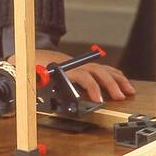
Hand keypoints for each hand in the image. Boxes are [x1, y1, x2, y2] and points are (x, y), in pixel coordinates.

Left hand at [7, 51, 136, 103]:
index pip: (83, 76)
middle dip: (112, 84)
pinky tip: (121, 81)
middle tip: (121, 97)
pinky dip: (114, 74)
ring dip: (118, 79)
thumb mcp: (31, 77)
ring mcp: (80, 64)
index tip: (99, 99)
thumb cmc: (29, 68)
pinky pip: (102, 69)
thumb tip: (45, 86)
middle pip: (99, 71)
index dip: (92, 87)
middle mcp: (75, 64)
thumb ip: (38, 83)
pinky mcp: (81, 66)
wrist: (26, 56)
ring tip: (129, 90)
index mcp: (64, 68)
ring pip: (103, 68)